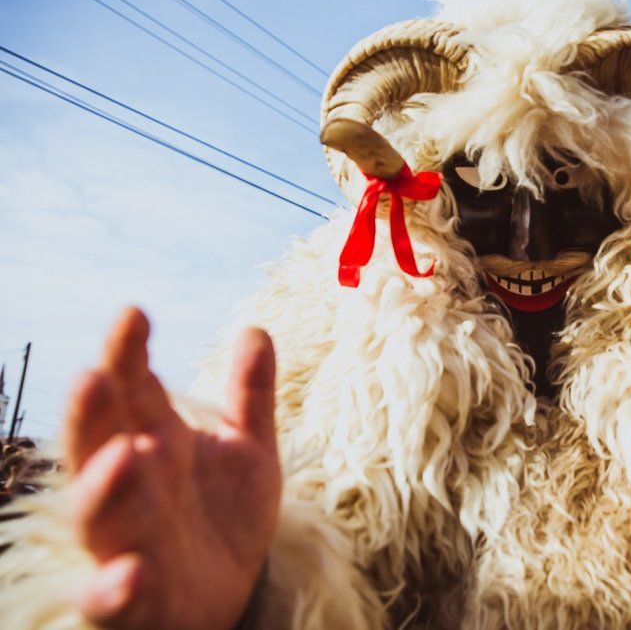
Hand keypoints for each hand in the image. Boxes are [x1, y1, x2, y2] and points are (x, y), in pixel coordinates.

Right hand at [66, 308, 280, 628]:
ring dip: (104, 487)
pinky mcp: (132, 599)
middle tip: (94, 375)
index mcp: (156, 442)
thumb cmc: (225, 514)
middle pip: (97, 444)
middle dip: (92, 413)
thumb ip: (250, 394)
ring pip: (96, 514)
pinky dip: (113, 586)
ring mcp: (124, 542)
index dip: (126, 354)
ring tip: (126, 454)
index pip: (131, 391)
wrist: (229, 596)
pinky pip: (110, 597)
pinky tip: (132, 571)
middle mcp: (131, 487)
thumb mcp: (249, 450)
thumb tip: (255, 328)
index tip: (134, 312)